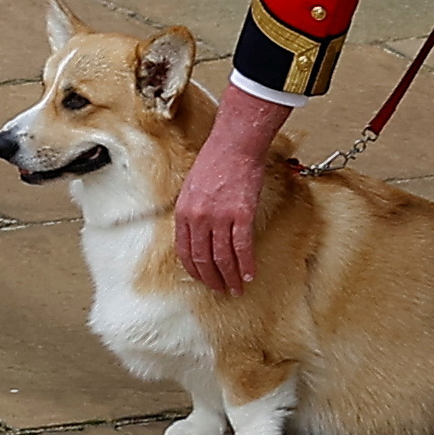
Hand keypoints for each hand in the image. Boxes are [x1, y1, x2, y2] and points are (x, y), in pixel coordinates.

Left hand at [175, 89, 291, 294]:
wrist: (235, 144)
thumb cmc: (216, 160)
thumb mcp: (192, 187)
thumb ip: (192, 211)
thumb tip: (197, 233)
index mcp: (183, 212)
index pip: (185, 251)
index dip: (194, 270)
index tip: (202, 279)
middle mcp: (198, 218)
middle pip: (203, 259)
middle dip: (212, 279)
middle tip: (221, 290)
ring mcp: (220, 217)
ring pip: (223, 258)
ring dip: (230, 277)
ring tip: (237, 288)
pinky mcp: (242, 215)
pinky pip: (242, 247)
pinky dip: (246, 264)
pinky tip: (250, 274)